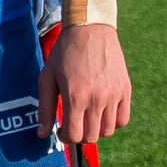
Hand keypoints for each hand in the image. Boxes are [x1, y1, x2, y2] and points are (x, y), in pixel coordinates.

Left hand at [37, 25, 131, 143]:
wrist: (90, 29)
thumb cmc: (65, 53)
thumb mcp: (47, 78)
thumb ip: (45, 108)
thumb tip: (42, 134)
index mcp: (75, 97)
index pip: (74, 135)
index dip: (66, 138)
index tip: (62, 130)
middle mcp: (97, 99)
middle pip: (91, 137)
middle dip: (80, 135)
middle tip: (74, 123)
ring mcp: (113, 95)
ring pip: (108, 131)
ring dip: (96, 129)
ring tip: (87, 117)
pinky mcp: (125, 89)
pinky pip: (123, 119)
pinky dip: (113, 122)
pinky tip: (102, 113)